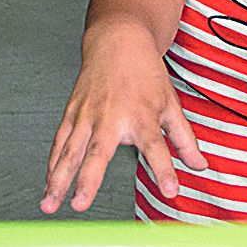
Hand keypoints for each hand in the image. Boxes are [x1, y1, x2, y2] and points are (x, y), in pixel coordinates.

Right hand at [41, 31, 207, 213]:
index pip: (156, 146)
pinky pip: (60, 143)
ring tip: (50, 204)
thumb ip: (184, 138)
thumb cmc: (145, 74)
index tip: (170, 191)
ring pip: (70, 151)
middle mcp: (111, 117)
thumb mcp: (170, 104)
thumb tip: (199, 166)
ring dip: (58, 179)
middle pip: (98, 152)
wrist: (117, 41)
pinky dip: (52, 165)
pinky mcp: (72, 113)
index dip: (164, 169)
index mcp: (142, 115)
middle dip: (87, 179)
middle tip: (80, 203)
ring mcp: (87, 115)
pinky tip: (47, 186)